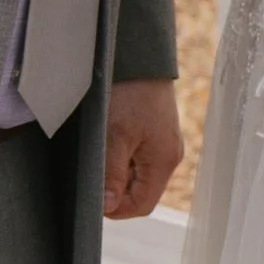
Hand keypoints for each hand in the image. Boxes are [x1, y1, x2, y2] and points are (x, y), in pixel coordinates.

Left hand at [103, 76, 184, 218]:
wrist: (140, 54)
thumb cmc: (130, 92)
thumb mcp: (114, 136)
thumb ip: (112, 175)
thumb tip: (109, 207)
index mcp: (164, 161)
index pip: (142, 205)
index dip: (116, 209)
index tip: (94, 198)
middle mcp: (169, 155)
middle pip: (140, 190)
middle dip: (115, 188)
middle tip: (94, 169)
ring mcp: (164, 143)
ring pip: (137, 173)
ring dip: (117, 169)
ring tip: (101, 148)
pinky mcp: (156, 131)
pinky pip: (138, 155)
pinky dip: (122, 154)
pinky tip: (109, 138)